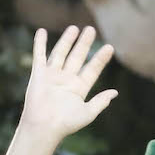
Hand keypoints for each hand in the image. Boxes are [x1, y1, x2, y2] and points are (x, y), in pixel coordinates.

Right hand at [19, 26, 115, 143]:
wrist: (44, 126)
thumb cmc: (65, 123)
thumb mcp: (88, 113)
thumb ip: (101, 101)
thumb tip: (115, 93)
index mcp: (79, 89)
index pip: (92, 70)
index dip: (100, 59)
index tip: (110, 47)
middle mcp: (66, 80)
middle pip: (77, 57)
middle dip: (84, 44)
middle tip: (91, 30)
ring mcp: (52, 76)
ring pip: (61, 53)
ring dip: (67, 40)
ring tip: (74, 28)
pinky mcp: (39, 74)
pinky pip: (39, 55)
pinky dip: (39, 43)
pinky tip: (41, 31)